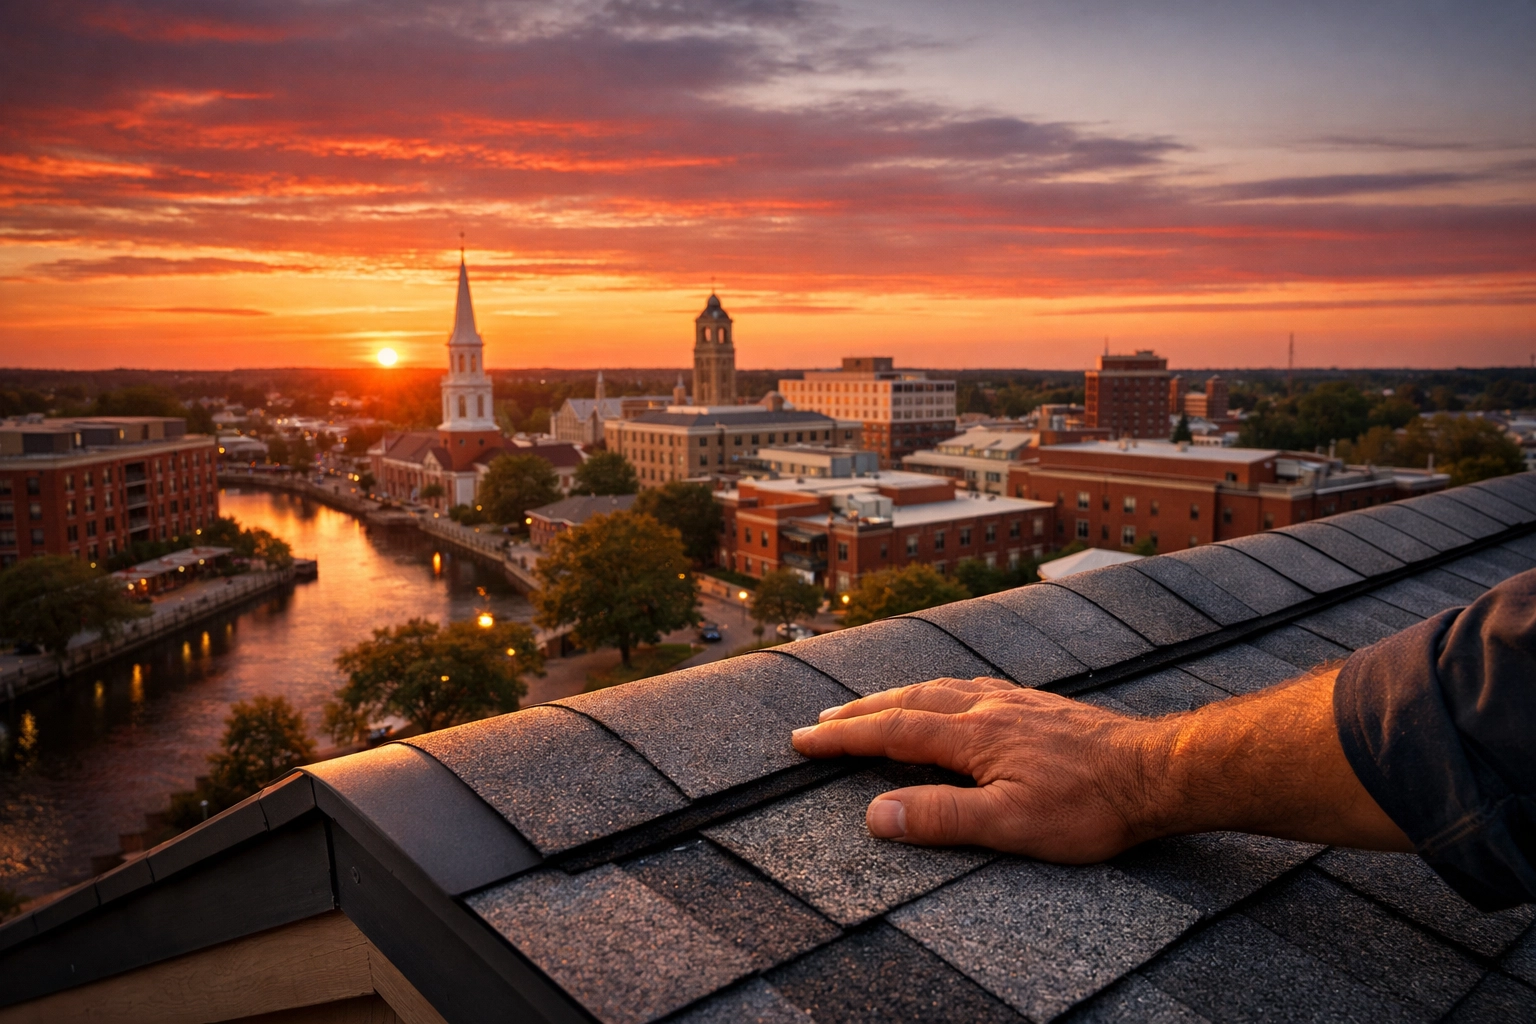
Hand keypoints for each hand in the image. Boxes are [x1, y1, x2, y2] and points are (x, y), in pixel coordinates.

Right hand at [790, 670, 1410, 859]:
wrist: (1159, 772)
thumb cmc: (1090, 806)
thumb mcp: (1010, 824)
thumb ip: (940, 817)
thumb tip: (874, 813)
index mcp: (971, 734)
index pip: (890, 732)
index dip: (843, 738)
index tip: (801, 739)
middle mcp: (986, 707)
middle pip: (907, 702)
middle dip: (859, 712)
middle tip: (820, 719)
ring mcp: (1014, 702)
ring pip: (938, 689)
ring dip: (896, 697)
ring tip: (871, 704)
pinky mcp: (1038, 706)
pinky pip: (970, 687)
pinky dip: (938, 690)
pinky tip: (949, 697)